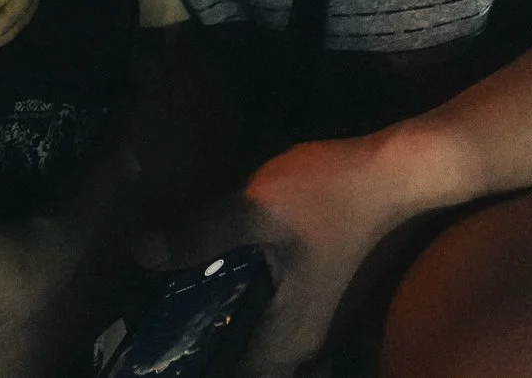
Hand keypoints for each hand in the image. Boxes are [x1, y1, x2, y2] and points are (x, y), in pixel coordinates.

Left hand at [144, 136, 403, 377]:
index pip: (232, 370)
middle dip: (198, 338)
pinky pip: (261, 314)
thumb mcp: (256, 210)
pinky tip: (207, 273)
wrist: (388, 173)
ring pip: (250, 335)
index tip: (154, 335)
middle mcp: (299, 340)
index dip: (192, 356)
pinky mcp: (308, 292)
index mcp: (287, 336)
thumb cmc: (327, 195)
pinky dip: (233, 302)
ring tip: (170, 293)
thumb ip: (201, 236)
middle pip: (239, 358)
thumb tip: (143, 255)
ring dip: (215, 320)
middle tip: (154, 308)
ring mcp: (307, 318)